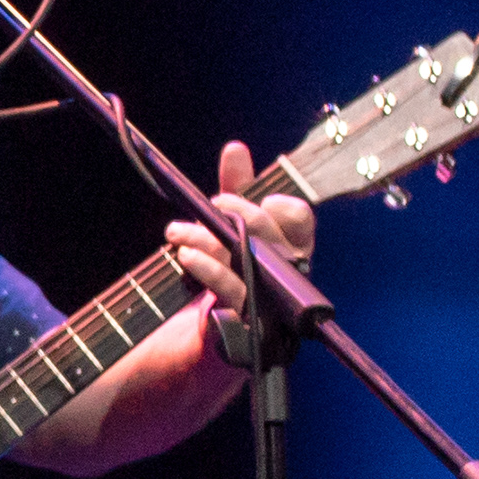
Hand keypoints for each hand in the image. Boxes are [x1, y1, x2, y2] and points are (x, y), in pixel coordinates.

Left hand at [165, 139, 317, 314]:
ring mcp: (270, 301)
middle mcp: (287, 274)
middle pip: (271, 238)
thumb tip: (235, 149)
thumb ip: (236, 189)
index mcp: (291, 248)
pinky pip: (232, 291)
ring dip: (208, 238)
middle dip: (241, 215)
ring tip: (177, 231)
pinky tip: (186, 256)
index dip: (282, 207)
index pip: (300, 221)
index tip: (260, 198)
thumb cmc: (227, 269)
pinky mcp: (247, 322)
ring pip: (246, 262)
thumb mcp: (229, 225)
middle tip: (213, 202)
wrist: (209, 329)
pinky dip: (208, 269)